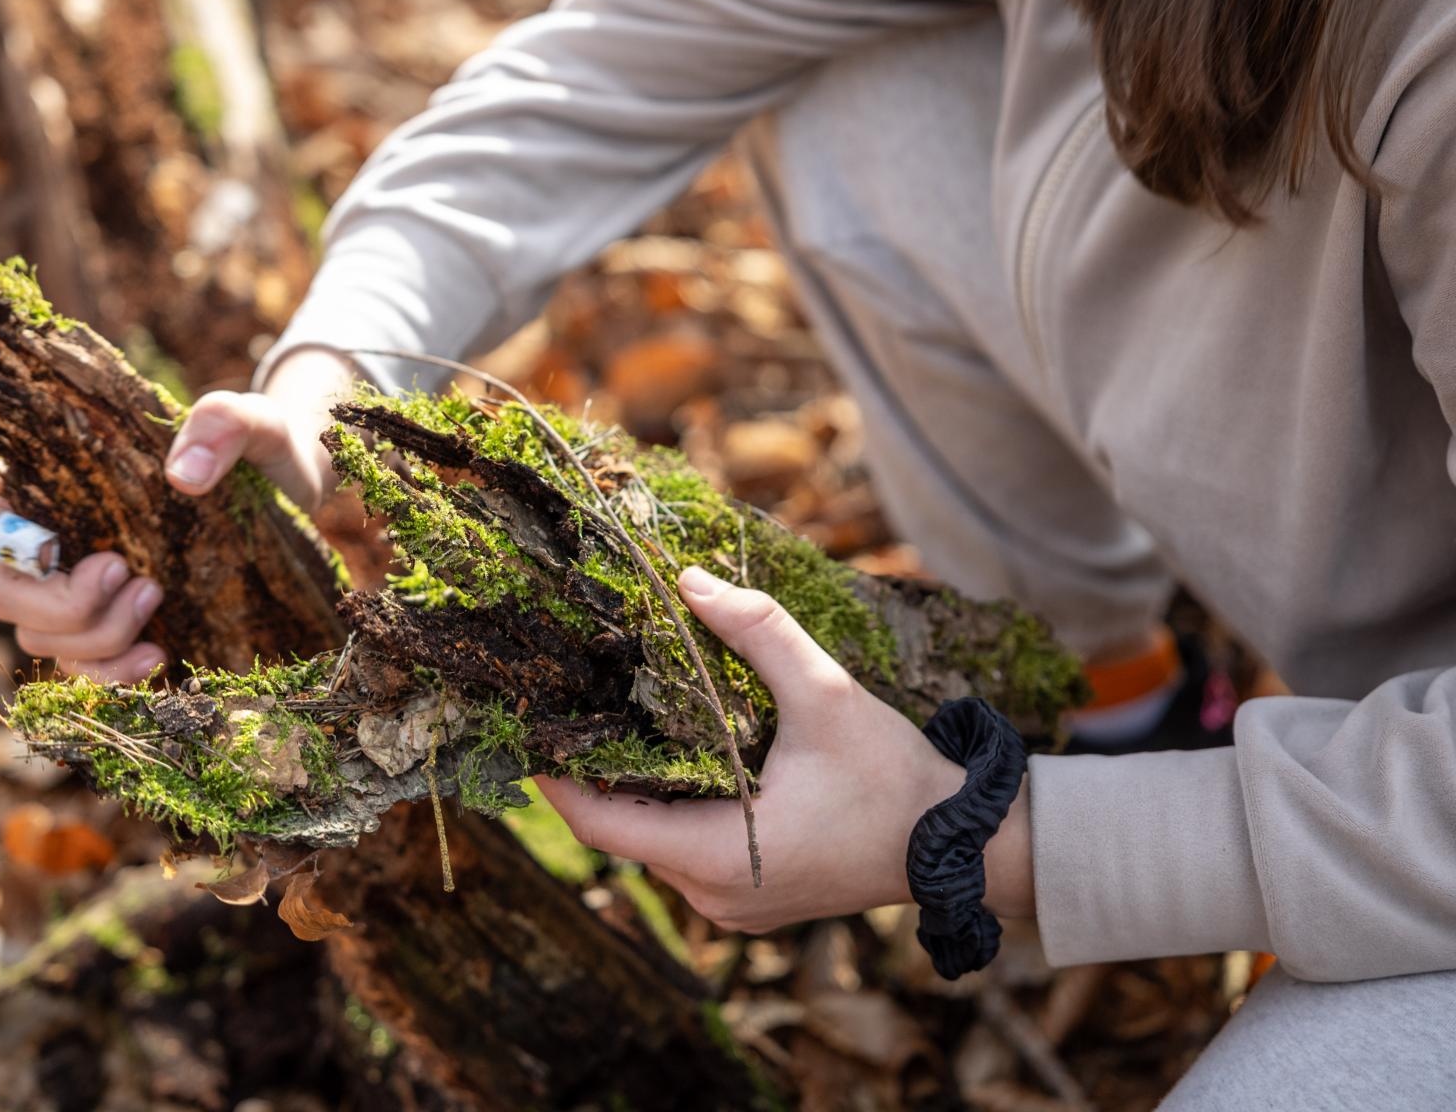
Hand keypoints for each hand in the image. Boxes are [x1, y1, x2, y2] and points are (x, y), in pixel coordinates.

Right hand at [0, 350, 355, 683]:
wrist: (292, 495)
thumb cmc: (260, 448)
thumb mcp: (254, 424)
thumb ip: (222, 422)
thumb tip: (183, 475)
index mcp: (59, 474)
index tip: (61, 545)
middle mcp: (55, 537)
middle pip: (2, 591)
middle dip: (60, 603)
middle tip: (128, 574)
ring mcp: (77, 589)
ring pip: (37, 637)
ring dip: (92, 638)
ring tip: (156, 597)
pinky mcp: (111, 628)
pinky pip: (78, 672)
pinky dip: (110, 675)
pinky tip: (159, 654)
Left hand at [535, 567, 1033, 933]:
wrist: (959, 843)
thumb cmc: (893, 776)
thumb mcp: (826, 693)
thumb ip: (758, 633)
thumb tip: (688, 581)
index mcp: (721, 855)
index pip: (600, 826)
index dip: (555, 779)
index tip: (526, 730)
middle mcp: (715, 894)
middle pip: (620, 833)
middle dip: (593, 773)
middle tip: (569, 708)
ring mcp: (732, 906)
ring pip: (651, 845)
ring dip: (634, 791)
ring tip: (614, 724)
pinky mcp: (750, 900)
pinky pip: (684, 855)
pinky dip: (669, 810)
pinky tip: (673, 760)